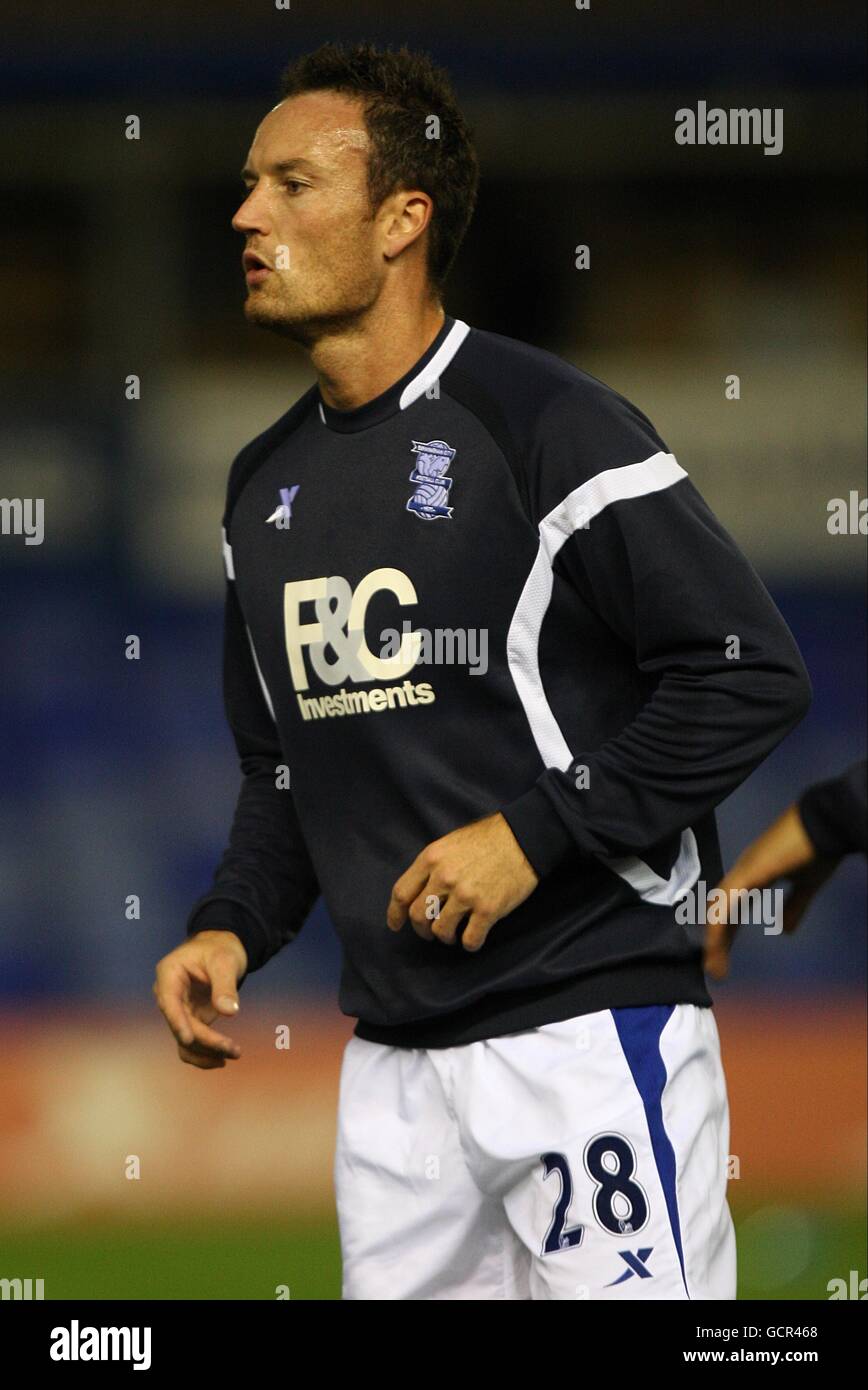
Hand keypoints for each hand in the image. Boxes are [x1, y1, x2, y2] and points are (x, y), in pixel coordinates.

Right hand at [153, 930, 247, 1068]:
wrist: (221, 949)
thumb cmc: (219, 949)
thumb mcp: (225, 961)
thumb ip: (225, 985)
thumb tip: (229, 1012)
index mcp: (169, 974)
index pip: (169, 1002)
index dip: (177, 1022)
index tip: (189, 1039)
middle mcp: (168, 995)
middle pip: (181, 1025)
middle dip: (206, 1041)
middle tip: (234, 1050)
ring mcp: (178, 1010)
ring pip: (184, 1041)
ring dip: (206, 1052)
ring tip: (234, 1054)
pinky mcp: (190, 1020)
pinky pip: (192, 1044)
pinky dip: (205, 1053)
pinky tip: (222, 1059)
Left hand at [386, 812, 538, 950]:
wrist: (523, 838)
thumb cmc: (487, 839)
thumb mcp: (449, 843)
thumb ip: (432, 866)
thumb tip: (420, 892)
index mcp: (431, 858)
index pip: (401, 893)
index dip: (395, 913)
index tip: (396, 925)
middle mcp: (444, 878)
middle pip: (418, 916)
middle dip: (421, 930)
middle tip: (430, 933)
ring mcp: (466, 895)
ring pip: (441, 931)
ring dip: (445, 937)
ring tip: (454, 935)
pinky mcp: (488, 909)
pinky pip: (470, 939)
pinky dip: (469, 943)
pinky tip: (472, 939)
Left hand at [704, 803, 835, 979]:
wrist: (824, 823)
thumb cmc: (816, 849)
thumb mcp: (806, 886)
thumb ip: (794, 906)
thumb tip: (785, 930)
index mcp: (753, 875)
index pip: (732, 909)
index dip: (726, 934)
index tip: (722, 958)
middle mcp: (742, 873)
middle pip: (720, 911)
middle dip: (716, 941)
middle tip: (713, 969)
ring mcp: (742, 871)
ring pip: (718, 910)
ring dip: (714, 939)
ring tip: (712, 965)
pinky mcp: (748, 873)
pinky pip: (727, 903)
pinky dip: (718, 924)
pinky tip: (714, 945)